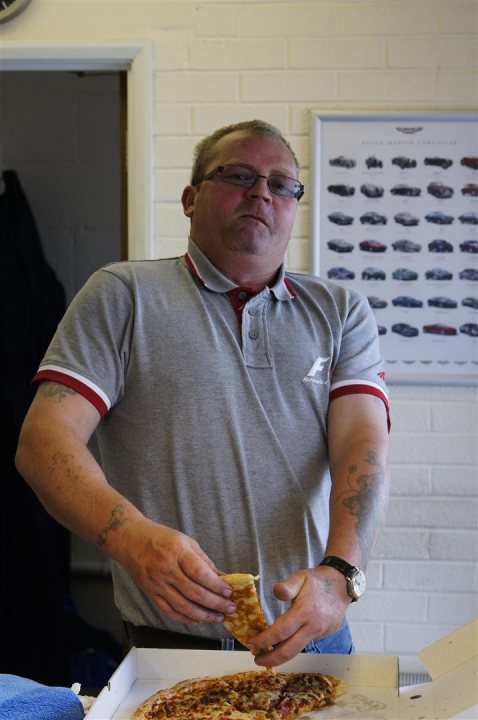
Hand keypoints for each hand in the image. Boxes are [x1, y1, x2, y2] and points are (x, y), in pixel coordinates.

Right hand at [120, 520, 235, 623]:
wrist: (130, 539)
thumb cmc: (160, 537)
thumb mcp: (186, 541)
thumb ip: (204, 560)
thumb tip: (223, 577)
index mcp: (177, 552)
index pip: (200, 573)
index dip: (216, 585)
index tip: (230, 592)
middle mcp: (166, 569)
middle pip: (194, 592)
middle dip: (215, 603)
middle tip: (230, 608)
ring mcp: (157, 584)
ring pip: (183, 606)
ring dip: (203, 615)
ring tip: (218, 617)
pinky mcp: (150, 593)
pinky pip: (169, 611)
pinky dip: (185, 618)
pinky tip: (197, 620)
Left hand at [248, 567, 349, 666]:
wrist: (342, 585)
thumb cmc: (317, 580)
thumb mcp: (301, 577)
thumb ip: (288, 586)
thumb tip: (276, 591)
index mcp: (305, 611)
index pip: (281, 631)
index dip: (265, 640)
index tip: (251, 642)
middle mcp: (313, 626)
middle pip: (289, 650)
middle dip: (271, 658)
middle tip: (256, 659)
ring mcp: (320, 633)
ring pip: (298, 650)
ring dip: (281, 656)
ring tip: (266, 655)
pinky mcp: (324, 635)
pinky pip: (306, 643)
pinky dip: (292, 646)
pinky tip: (284, 643)